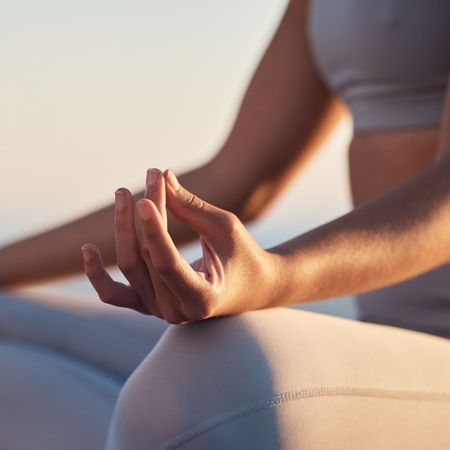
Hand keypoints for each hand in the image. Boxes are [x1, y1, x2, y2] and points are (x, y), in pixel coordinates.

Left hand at [81, 169, 282, 323]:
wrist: (250, 286)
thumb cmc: (243, 255)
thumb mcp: (224, 228)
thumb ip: (190, 207)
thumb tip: (161, 177)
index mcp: (203, 298)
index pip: (167, 264)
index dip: (154, 228)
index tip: (147, 193)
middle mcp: (177, 312)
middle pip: (147, 258)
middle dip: (146, 214)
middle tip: (151, 176)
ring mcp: (159, 312)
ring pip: (130, 266)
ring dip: (124, 228)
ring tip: (123, 193)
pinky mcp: (147, 305)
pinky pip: (113, 293)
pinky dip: (97, 274)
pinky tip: (88, 249)